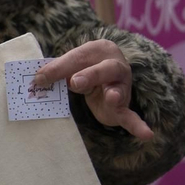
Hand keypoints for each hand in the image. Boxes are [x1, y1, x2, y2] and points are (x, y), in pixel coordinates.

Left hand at [34, 40, 152, 140]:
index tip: (40, 78)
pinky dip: (138, 125)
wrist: (103, 79)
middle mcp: (116, 66)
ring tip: (112, 97)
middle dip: (91, 75)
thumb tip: (37, 80)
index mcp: (99, 50)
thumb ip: (55, 71)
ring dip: (114, 94)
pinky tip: (147, 134)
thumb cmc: (82, 69)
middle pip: (105, 69)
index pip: (79, 57)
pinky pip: (131, 116)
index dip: (60, 68)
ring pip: (118, 89)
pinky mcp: (123, 107)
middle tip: (74, 82)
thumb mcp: (68, 67)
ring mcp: (122, 87)